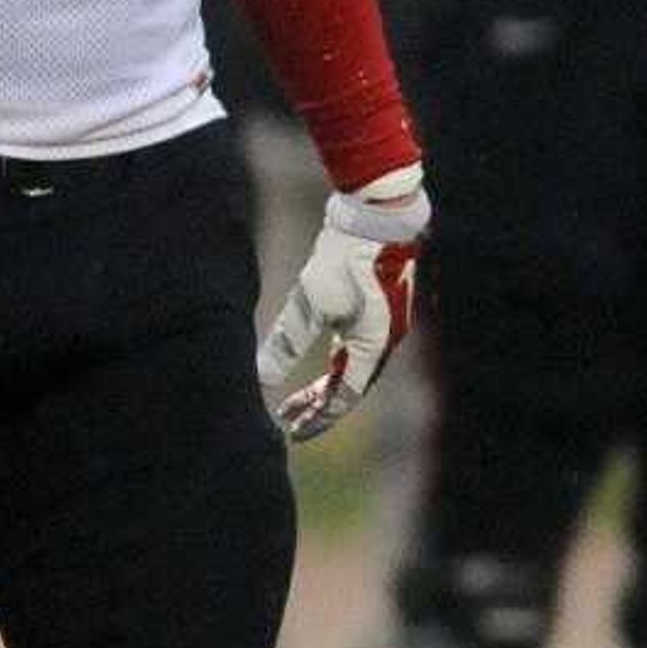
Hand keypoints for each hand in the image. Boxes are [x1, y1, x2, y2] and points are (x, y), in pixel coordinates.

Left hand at [257, 163, 426, 440]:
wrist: (378, 215)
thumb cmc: (346, 259)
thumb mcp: (309, 303)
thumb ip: (287, 344)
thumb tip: (261, 378)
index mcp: (373, 347)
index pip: (345, 398)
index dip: (318, 418)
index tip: (292, 431)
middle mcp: (386, 340)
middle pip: (350, 386)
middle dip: (319, 406)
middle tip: (289, 420)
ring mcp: (386, 321)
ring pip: (354, 366)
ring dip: (327, 383)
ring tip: (299, 397)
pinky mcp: (379, 303)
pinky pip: (358, 344)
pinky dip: (337, 359)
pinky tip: (321, 353)